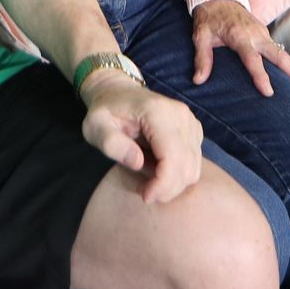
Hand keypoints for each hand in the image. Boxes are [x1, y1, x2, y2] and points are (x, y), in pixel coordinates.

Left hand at [79, 73, 202, 203]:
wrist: (118, 92)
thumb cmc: (106, 111)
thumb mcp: (95, 126)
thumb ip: (111, 144)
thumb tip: (137, 162)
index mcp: (157, 112)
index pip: (173, 157)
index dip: (163, 184)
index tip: (145, 196)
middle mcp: (180, 115)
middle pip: (187, 167)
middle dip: (167, 188)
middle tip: (145, 192)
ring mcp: (190, 122)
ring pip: (193, 168)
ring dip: (173, 183)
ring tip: (149, 180)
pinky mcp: (194, 131)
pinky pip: (194, 163)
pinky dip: (178, 174)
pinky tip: (158, 169)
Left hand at [190, 0, 289, 95]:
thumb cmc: (209, 18)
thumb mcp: (201, 36)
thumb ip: (202, 58)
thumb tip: (198, 80)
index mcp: (239, 36)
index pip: (252, 59)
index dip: (261, 76)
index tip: (269, 92)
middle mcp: (255, 35)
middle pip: (279, 56)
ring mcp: (262, 33)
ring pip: (282, 53)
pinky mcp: (264, 34)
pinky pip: (278, 50)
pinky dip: (287, 64)